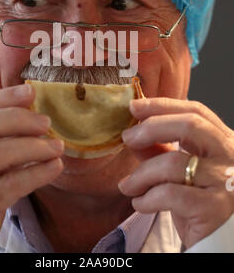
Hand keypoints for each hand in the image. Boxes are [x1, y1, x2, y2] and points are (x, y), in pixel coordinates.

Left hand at [118, 98, 233, 248]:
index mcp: (225, 142)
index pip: (196, 112)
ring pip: (174, 163)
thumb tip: (133, 134)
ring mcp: (226, 182)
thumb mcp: (182, 174)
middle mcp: (231, 157)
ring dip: (141, 174)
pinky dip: (147, 198)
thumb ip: (161, 151)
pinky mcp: (215, 209)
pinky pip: (170, 194)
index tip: (134, 105)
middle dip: (151, 127)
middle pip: (190, 125)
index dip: (163, 105)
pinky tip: (140, 203)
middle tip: (127, 137)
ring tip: (127, 185)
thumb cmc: (201, 207)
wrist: (221, 245)